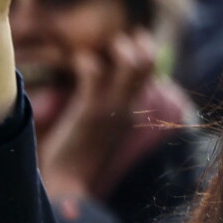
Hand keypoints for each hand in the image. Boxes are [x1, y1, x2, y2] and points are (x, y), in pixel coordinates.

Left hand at [39, 29, 157, 208]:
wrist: (70, 183)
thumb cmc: (79, 156)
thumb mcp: (103, 127)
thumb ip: (108, 107)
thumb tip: (100, 84)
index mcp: (133, 109)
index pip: (152, 70)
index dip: (144, 49)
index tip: (126, 39)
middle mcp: (128, 105)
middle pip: (149, 61)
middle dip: (136, 41)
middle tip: (113, 38)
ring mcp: (111, 107)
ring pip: (131, 62)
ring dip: (116, 47)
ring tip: (95, 49)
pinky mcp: (90, 111)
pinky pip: (94, 72)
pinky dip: (85, 60)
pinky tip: (75, 63)